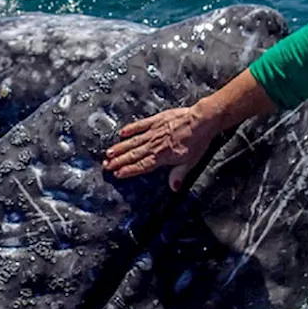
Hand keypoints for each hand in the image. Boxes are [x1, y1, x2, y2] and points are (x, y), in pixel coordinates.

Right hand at [103, 105, 217, 190]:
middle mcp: (154, 145)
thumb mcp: (190, 162)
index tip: (117, 174)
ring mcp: (154, 132)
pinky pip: (140, 125)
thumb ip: (179, 174)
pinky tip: (122, 133)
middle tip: (106, 166)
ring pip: (133, 142)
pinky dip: (131, 129)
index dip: (129, 170)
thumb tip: (174, 188)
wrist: (201, 120)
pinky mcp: (156, 120)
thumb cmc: (197, 141)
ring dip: (120, 148)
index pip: (142, 166)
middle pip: (134, 155)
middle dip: (119, 161)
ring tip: (109, 153)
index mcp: (162, 157)